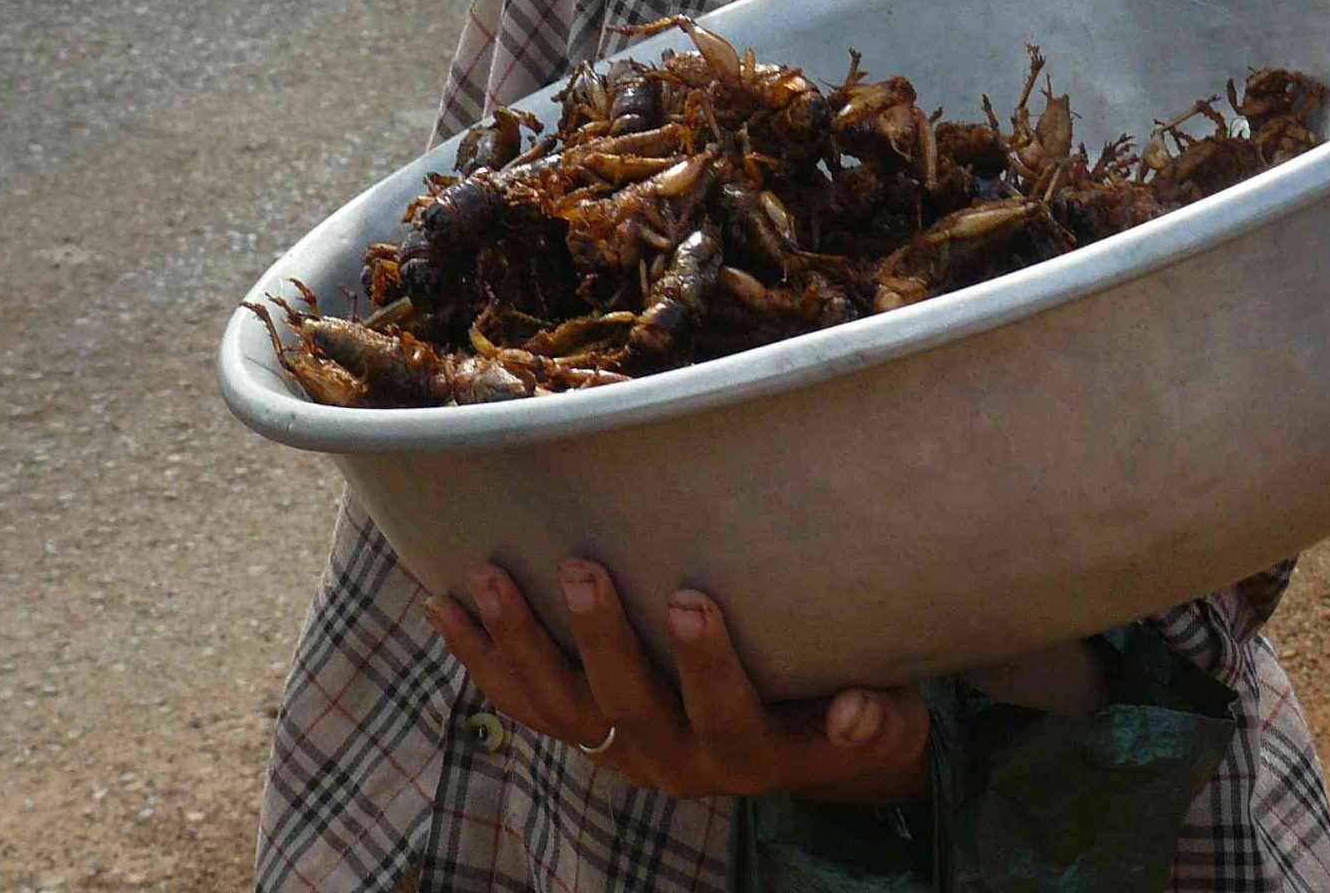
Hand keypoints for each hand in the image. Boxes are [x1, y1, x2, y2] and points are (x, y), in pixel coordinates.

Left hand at [423, 559, 930, 805]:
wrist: (805, 753)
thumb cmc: (848, 710)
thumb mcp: (883, 718)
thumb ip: (871, 720)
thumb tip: (860, 713)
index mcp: (751, 751)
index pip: (724, 711)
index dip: (705, 664)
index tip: (690, 600)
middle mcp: (678, 761)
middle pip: (627, 706)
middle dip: (600, 639)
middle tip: (581, 569)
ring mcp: (624, 750)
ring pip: (560, 707)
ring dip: (519, 644)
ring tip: (488, 579)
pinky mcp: (588, 734)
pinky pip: (524, 703)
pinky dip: (483, 657)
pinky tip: (446, 603)